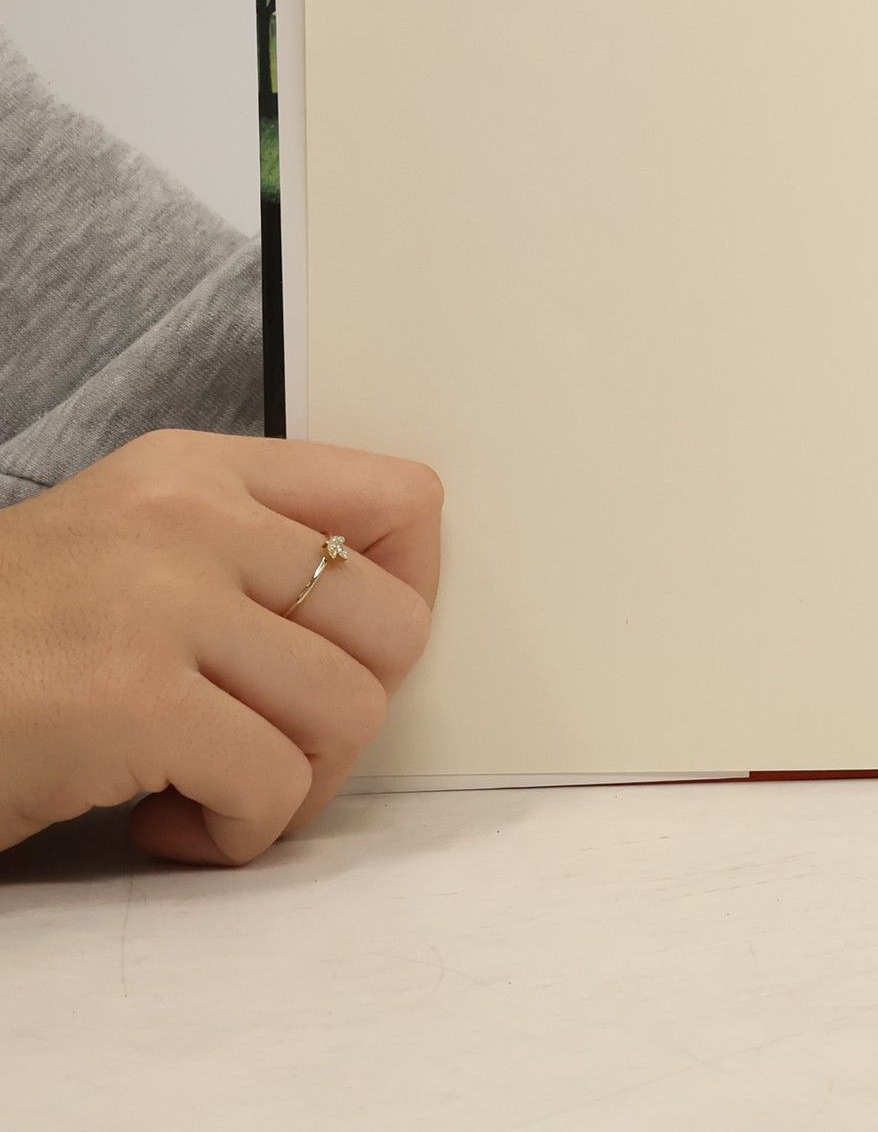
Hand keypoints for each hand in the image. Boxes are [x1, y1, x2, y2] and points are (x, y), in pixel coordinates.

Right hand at [0, 430, 440, 862]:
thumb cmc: (9, 645)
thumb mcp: (135, 547)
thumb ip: (252, 555)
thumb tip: (392, 616)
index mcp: (199, 470)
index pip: (402, 498)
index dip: (410, 593)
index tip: (358, 653)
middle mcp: (191, 516)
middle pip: (395, 624)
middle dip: (352, 711)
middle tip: (276, 744)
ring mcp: (160, 602)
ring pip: (347, 712)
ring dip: (294, 784)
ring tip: (215, 792)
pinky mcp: (130, 700)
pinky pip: (272, 786)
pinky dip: (238, 835)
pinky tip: (170, 828)